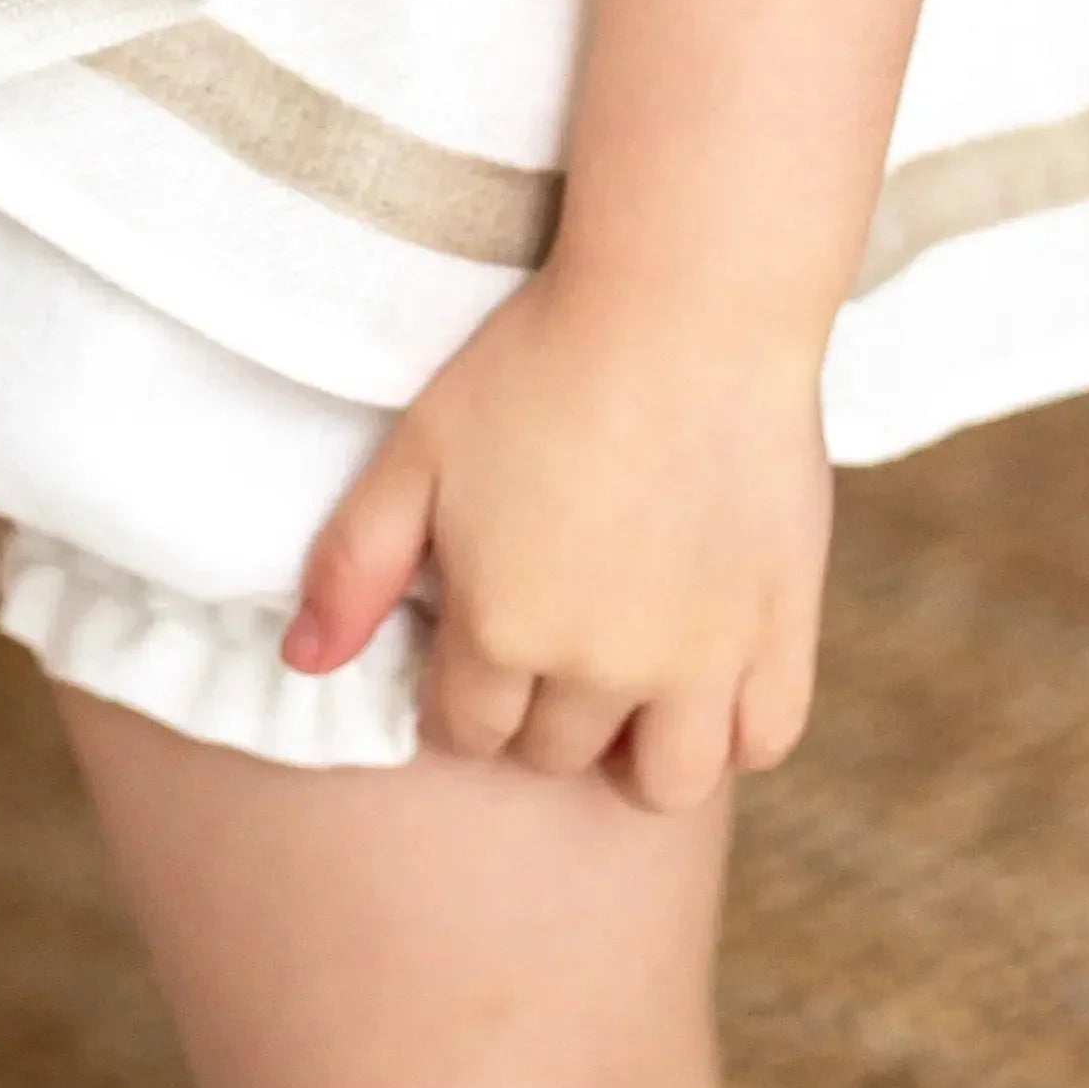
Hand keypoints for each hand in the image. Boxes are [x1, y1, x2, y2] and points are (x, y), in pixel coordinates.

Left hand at [283, 263, 832, 812]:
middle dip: (539, 713)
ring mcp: (702, 660)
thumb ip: (356, 563)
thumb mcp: (420, 449)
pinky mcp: (782, 630)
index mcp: (503, 629)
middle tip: (551, 637)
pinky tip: (708, 672)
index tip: (476, 645)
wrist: (685, 303)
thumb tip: (306, 661)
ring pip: (668, 784)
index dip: (461, 696)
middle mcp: (601, 667)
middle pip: (556, 754)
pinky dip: (735, 727)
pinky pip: (764, 739)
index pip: (466, 731)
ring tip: (629, 682)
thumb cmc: (539, 361)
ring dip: (639, 751)